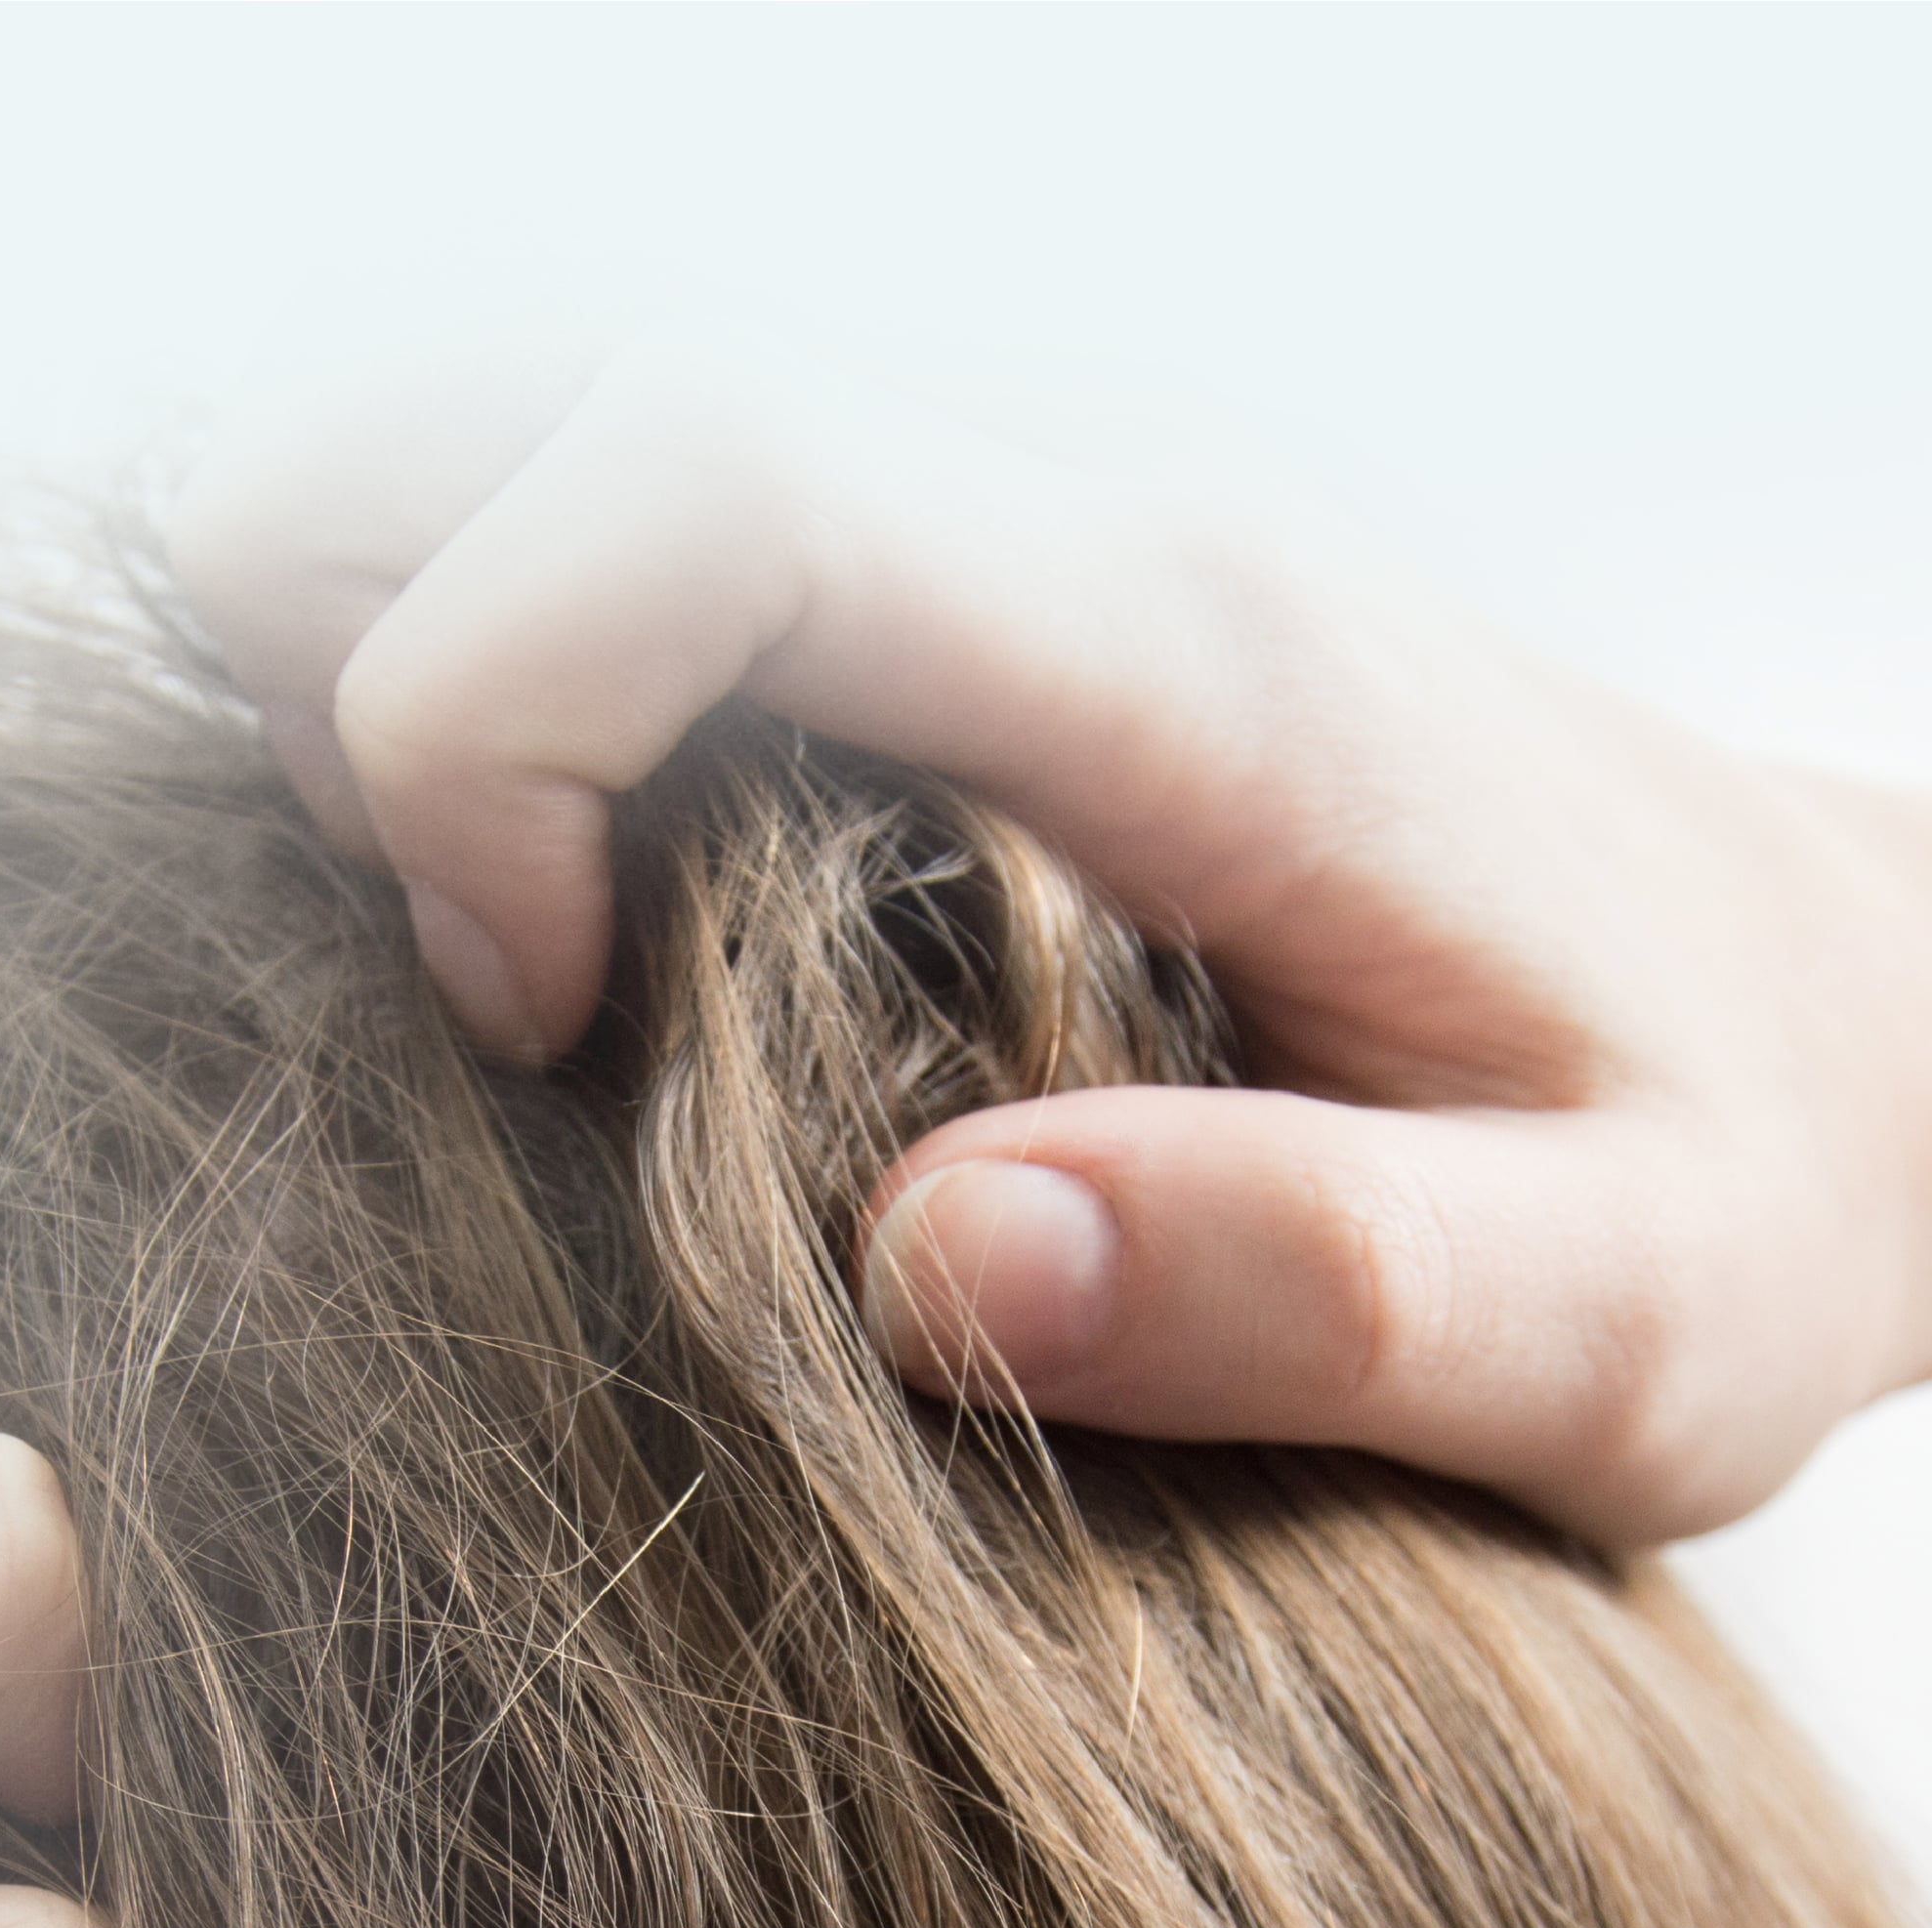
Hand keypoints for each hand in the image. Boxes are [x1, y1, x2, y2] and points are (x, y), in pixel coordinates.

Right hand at [171, 342, 1931, 1545]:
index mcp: (1186, 642)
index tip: (529, 1008)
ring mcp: (978, 480)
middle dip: (363, 665)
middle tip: (501, 971)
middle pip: (509, 382)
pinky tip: (579, 870)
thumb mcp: (1619, 1324)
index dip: (484, 720)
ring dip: (386, 645)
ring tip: (523, 929)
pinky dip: (467, 640)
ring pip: (496, 395)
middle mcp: (1056, 485)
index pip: (696, 481)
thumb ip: (1319, 1298)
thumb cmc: (1709, 1167)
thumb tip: (931, 1265)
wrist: (1829, 995)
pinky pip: (571, 475)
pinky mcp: (929, 524)